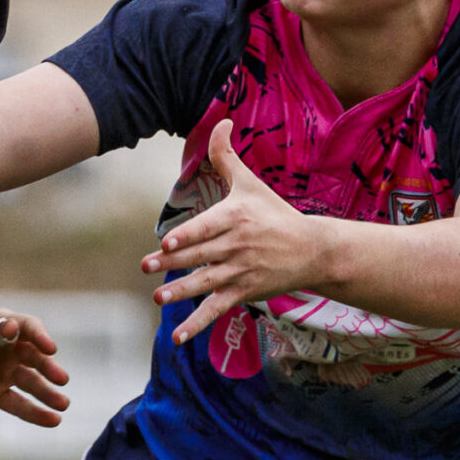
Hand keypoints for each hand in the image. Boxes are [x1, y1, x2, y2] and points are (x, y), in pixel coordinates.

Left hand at [0, 306, 72, 426]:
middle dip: (49, 368)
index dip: (40, 337)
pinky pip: (18, 404)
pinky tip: (53, 421)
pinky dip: (35, 413)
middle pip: (35, 358)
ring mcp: (4, 372)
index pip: (28, 328)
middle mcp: (10, 349)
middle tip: (62, 379)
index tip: (49, 348)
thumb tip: (11, 328)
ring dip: (48, 394)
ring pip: (31, 383)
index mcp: (2, 325)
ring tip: (63, 404)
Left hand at [143, 120, 326, 343]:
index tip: (167, 243)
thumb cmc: (276, 213)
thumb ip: (227, 156)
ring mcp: (240, 272)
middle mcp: (237, 246)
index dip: (188, 236)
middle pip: (201, 256)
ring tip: (158, 299)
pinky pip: (216, 310)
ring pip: (206, 284)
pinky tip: (178, 339)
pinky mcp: (243, 293)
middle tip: (147, 266)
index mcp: (236, 218)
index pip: (207, 228)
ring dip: (181, 292)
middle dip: (173, 263)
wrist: (313, 250)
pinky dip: (198, 325)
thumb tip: (221, 120)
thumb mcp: (252, 183)